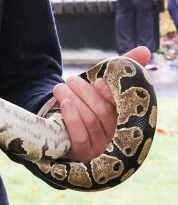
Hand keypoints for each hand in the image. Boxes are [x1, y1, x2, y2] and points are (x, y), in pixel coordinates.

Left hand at [53, 46, 149, 162]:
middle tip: (70, 80)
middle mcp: (115, 135)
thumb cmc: (88, 99)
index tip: (98, 82)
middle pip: (103, 113)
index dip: (109, 95)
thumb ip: (122, 67)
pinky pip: (79, 137)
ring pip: (89, 121)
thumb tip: (144, 49)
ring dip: (73, 100)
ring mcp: (100, 147)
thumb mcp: (103, 83)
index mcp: (125, 118)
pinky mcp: (83, 154)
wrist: (62, 119)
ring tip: (59, 87)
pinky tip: (63, 103)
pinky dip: (71, 117)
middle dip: (85, 93)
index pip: (122, 108)